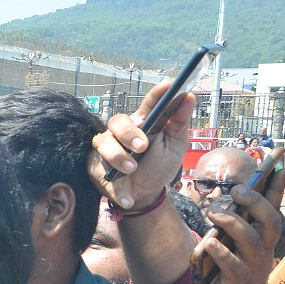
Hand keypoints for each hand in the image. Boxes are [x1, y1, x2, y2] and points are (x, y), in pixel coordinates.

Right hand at [89, 81, 193, 209]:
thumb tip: (189, 96)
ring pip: (103, 143)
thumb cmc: (158, 165)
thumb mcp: (175, 146)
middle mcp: (122, 132)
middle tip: (142, 147)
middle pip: (118, 121)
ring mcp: (106, 148)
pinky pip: (100, 173)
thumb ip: (180, 123)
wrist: (144, 195)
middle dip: (129, 133)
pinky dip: (116, 188)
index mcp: (145, 123)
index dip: (157, 94)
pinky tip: (128, 198)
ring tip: (132, 169)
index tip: (170, 85)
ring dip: (118, 157)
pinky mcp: (95, 167)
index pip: (150, 104)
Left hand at [198, 174, 284, 283]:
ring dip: (232, 223)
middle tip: (237, 189)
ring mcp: (253, 266)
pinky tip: (209, 243)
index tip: (276, 167)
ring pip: (250, 239)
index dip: (275, 189)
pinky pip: (232, 265)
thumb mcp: (234, 250)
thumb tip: (218, 205)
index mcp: (262, 240)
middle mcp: (263, 250)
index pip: (273, 210)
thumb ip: (230, 231)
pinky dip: (221, 253)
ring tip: (213, 213)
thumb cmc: (231, 277)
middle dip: (255, 202)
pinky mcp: (239, 282)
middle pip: (268, 220)